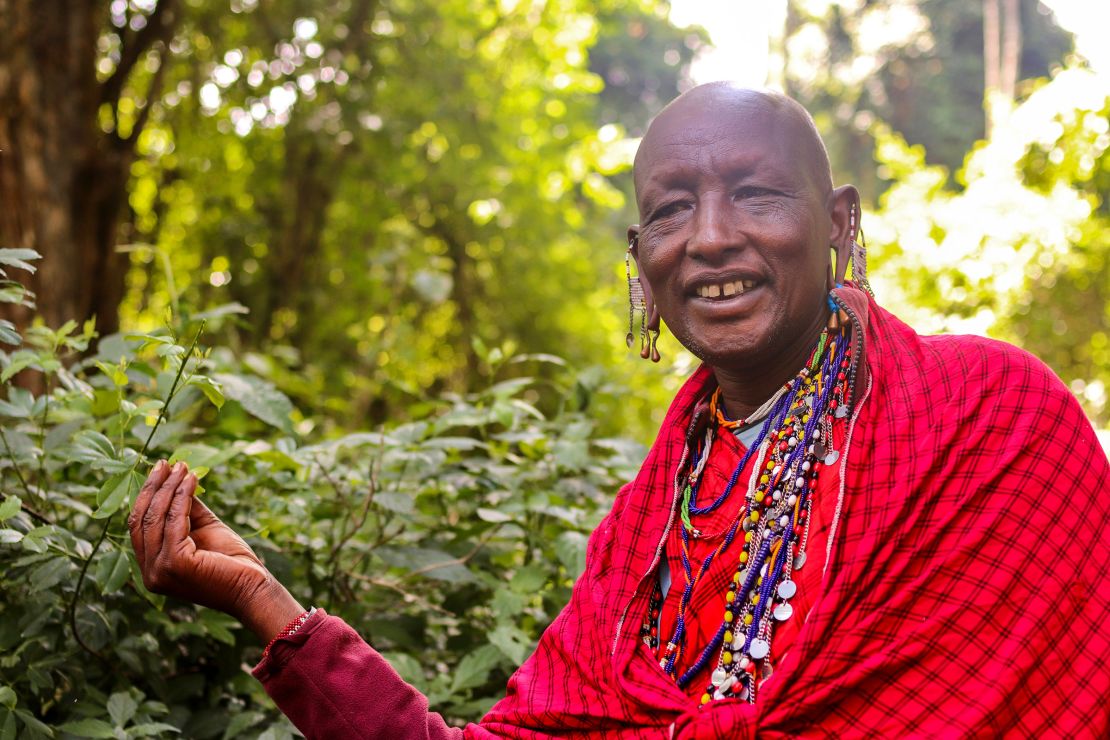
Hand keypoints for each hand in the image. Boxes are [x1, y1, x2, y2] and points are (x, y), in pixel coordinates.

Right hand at [128, 460, 303, 642]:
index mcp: (152, 568)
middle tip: (166, 463)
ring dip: (169, 487)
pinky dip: (182, 496)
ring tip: (182, 467)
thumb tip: (176, 479)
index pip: (139, 526)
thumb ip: (186, 509)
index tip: (160, 470)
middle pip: (142, 520)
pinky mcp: (175, 564)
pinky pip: (175, 521)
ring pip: (157, 518)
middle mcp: (150, 573)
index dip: (147, 496)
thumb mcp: (203, 529)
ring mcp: (160, 570)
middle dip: (154, 487)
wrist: (253, 588)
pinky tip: (192, 480)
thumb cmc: (231, 562)